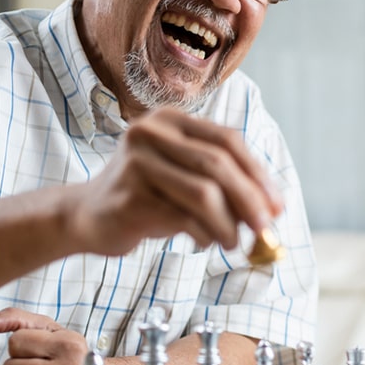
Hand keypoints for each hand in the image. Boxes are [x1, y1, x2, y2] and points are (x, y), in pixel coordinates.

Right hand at [64, 107, 284, 255]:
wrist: (86, 216)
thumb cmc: (148, 196)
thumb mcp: (185, 177)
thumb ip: (223, 183)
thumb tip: (272, 208)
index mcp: (171, 120)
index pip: (227, 140)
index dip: (258, 173)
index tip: (277, 204)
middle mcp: (151, 133)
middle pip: (218, 164)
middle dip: (250, 200)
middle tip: (266, 228)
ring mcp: (136, 163)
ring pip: (203, 193)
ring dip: (229, 224)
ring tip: (234, 243)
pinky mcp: (129, 197)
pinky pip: (182, 218)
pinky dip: (203, 235)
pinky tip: (202, 242)